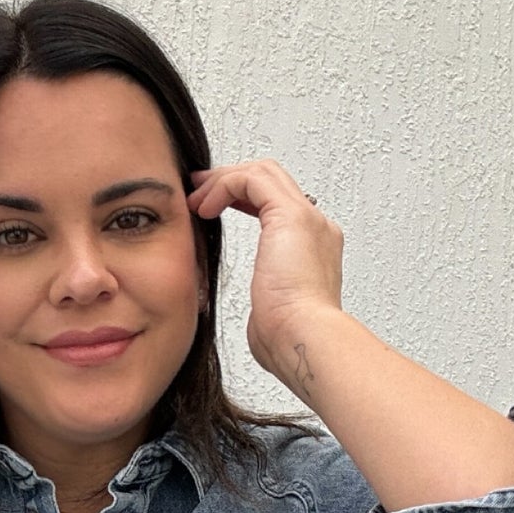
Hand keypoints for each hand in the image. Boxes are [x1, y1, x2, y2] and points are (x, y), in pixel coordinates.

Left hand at [185, 157, 344, 391]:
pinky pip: (251, 180)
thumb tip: (261, 314)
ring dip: (224, 180)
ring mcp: (307, 218)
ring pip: (263, 172)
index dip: (241, 199)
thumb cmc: (288, 338)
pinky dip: (224, 185)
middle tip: (198, 191)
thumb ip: (268, 302)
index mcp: (314, 249)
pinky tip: (206, 207)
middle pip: (272, 179)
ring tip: (197, 200)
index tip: (210, 207)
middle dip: (230, 179)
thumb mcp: (271, 314)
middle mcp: (316, 227)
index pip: (278, 204)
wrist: (303, 340)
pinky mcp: (290, 216)